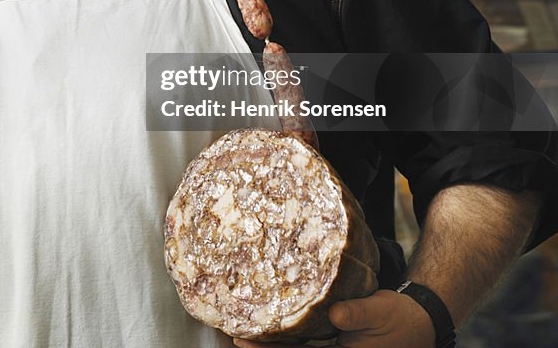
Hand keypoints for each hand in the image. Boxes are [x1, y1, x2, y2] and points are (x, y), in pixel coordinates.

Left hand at [232, 289, 434, 347]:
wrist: (418, 322)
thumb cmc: (400, 319)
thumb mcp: (380, 310)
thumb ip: (357, 313)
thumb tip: (335, 315)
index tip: (244, 342)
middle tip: (235, 336)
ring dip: (273, 344)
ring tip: (244, 331)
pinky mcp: (333, 343)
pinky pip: (305, 343)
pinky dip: (287, 336)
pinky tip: (271, 326)